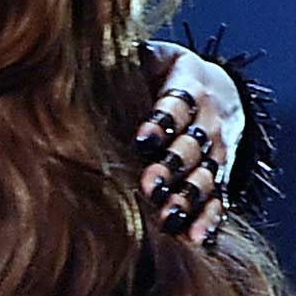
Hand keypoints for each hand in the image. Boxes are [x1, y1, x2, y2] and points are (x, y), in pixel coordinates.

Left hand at [137, 41, 243, 247]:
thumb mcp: (149, 56)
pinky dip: (209, 219)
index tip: (141, 140)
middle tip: (150, 186)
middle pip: (193, 143)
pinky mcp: (221, 174)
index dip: (161, 121)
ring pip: (206, 174)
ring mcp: (220, 148)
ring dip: (189, 196)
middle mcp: (210, 116)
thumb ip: (122, 58)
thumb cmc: (161, 74)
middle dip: (172, 166)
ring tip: (169, 218)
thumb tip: (74, 55)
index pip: (177, 101)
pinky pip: (219, 198)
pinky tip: (197, 240)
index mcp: (189, 81)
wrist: (214, 88)